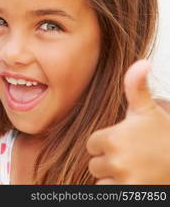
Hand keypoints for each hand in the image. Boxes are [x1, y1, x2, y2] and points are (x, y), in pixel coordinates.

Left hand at [86, 59, 169, 183]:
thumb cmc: (165, 135)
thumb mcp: (148, 110)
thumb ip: (136, 87)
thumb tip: (142, 62)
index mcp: (114, 138)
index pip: (92, 144)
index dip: (106, 143)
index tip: (123, 141)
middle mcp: (116, 160)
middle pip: (95, 163)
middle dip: (109, 160)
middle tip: (132, 156)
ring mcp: (124, 180)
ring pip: (102, 179)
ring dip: (113, 176)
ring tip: (135, 168)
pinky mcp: (130, 195)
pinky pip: (110, 192)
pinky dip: (119, 189)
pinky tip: (136, 181)